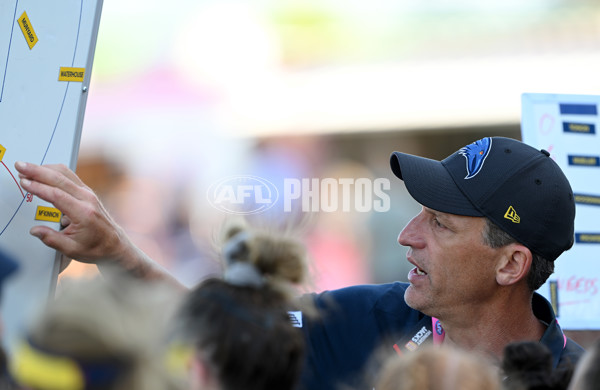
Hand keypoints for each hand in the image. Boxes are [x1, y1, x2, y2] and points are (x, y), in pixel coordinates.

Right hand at [15, 162, 186, 288]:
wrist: (115, 246)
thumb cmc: (97, 248)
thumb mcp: (72, 249)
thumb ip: (52, 239)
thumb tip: (35, 230)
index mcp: (84, 213)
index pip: (57, 195)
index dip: (38, 188)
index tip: (24, 183)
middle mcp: (88, 200)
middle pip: (60, 179)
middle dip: (37, 171)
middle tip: (21, 166)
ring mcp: (89, 194)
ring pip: (66, 174)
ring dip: (45, 169)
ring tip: (28, 167)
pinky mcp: (88, 193)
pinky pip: (70, 177)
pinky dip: (55, 172)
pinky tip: (44, 171)